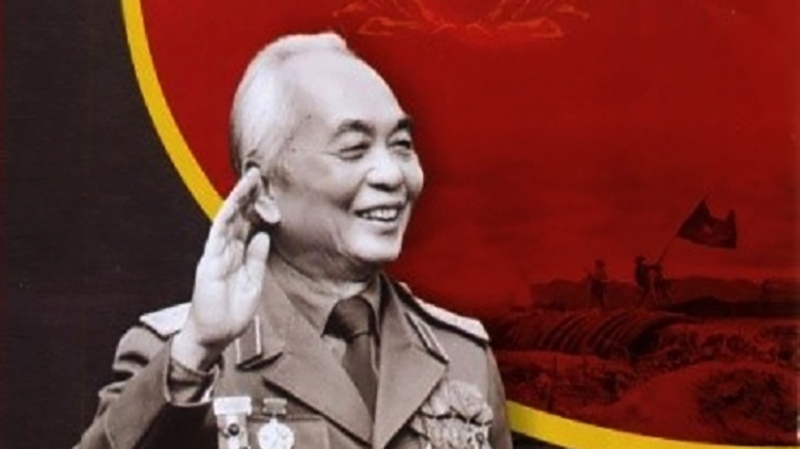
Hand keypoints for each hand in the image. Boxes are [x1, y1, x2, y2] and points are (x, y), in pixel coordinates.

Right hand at [172, 168, 270, 370]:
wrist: (213, 336)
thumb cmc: (231, 314)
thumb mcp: (253, 284)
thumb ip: (257, 260)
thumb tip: (264, 235)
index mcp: (239, 256)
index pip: (249, 225)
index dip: (258, 207)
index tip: (269, 190)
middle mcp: (227, 251)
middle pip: (239, 217)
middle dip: (248, 195)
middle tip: (260, 174)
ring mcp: (216, 254)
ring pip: (227, 219)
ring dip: (238, 199)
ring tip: (249, 180)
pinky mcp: (208, 261)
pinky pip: (217, 234)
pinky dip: (225, 217)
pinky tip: (234, 202)